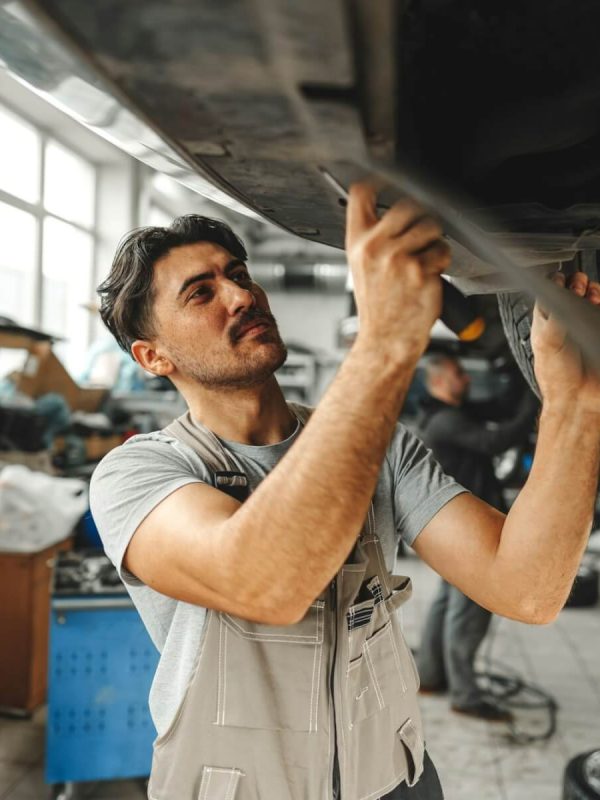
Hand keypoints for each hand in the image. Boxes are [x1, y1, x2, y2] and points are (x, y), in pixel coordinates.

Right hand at [345, 182, 450, 365]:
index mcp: (358, 243)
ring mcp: (398, 258)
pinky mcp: (420, 271)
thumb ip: (373, 238)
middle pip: (407, 205)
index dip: (379, 179)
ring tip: (424, 260)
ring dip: (434, 241)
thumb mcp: (362, 267)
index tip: (391, 178)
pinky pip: (442, 251)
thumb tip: (396, 210)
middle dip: (420, 218)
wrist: (385, 340)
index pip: (361, 194)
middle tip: (420, 237)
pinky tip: (429, 276)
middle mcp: (375, 247)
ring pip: (430, 226)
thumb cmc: (378, 307)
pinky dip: (441, 262)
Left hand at [532, 271, 599, 413]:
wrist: (580, 399)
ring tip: (592, 295)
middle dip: (578, 283)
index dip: (556, 283)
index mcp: (546, 323)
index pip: (550, 292)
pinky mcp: (599, 331)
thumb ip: (552, 317)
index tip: (562, 281)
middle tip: (579, 287)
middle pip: (575, 291)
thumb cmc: (557, 376)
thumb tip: (558, 294)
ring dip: (594, 291)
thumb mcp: (547, 342)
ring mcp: (585, 327)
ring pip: (593, 298)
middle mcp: (566, 323)